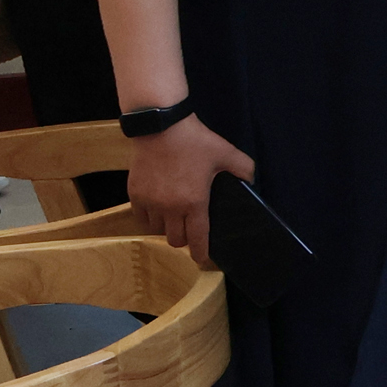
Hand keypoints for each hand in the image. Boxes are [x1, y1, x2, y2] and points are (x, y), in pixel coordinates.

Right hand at [128, 115, 257, 267]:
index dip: (201, 253)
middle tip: (190, 231)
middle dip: (184, 240)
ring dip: (166, 227)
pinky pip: (141, 217)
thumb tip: (252, 181)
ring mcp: (150, 202)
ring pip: (157, 229)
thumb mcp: (226, 152)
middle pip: (175, 240)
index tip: (203, 259)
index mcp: (194, 202)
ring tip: (174, 217)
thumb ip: (244, 168)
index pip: (197, 239)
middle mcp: (170, 208)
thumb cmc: (194, 140)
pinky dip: (149, 217)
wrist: (161, 126)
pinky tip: (158, 208)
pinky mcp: (135, 194)